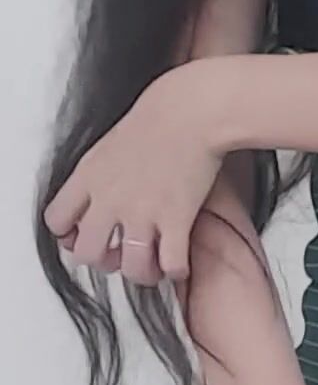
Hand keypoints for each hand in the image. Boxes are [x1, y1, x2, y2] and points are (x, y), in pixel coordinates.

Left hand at [42, 61, 224, 285]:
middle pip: (88, 254)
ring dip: (142, 274)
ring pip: (130, 268)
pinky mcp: (176, 219)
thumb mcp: (108, 145)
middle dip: (105, 261)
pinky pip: (170, 265)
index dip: (70, 236)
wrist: (192, 110)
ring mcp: (143, 212)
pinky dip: (176, 271)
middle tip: (122, 255)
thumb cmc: (158, 118)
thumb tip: (98, 198)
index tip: (87, 236)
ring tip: (154, 266)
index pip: (57, 221)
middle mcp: (110, 199)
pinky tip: (180, 263)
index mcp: (89, 177)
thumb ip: (98, 176)